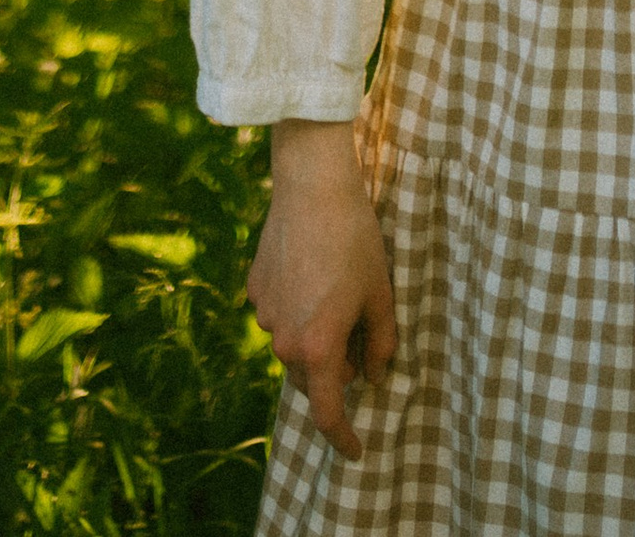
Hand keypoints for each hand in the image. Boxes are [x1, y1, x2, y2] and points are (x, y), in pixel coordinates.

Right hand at [247, 123, 395, 462]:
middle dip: (335, 372)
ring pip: (292, 346)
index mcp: (317, 349)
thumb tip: (375, 377)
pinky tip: (314, 273)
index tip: (357, 451)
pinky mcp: (254, 288)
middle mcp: (283, 341)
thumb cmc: (354, 239)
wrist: (312, 184)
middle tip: (361, 341)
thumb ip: (380, 343)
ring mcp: (264, 314)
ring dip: (314, 338)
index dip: (343, 438)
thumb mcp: (380, 293)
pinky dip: (297, 310)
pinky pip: (278, 314)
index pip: (329, 413)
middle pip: (310, 378)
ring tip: (338, 295)